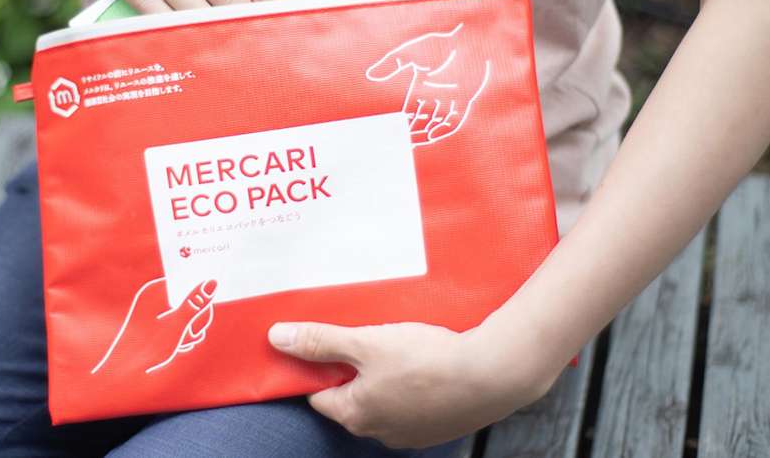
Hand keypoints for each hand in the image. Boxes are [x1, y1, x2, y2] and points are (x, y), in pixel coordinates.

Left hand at [91, 278, 216, 374]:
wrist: (124, 373)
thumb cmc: (147, 347)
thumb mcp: (177, 325)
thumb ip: (196, 303)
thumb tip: (212, 282)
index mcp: (156, 290)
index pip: (187, 280)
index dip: (200, 293)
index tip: (205, 312)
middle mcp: (156, 298)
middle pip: (190, 298)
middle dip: (197, 317)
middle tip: (195, 333)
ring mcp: (157, 313)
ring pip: (187, 315)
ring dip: (192, 330)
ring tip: (184, 343)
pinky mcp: (159, 326)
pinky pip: (179, 325)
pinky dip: (184, 336)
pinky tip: (181, 347)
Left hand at [268, 321, 555, 448]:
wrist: (493, 375)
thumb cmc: (427, 360)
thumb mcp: (366, 343)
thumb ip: (321, 341)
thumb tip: (276, 339)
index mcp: (355, 414)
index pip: (318, 394)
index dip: (319, 366)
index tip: (326, 342)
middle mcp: (379, 432)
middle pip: (351, 397)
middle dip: (353, 369)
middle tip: (365, 337)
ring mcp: (412, 433)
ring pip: (385, 399)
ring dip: (385, 376)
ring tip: (397, 344)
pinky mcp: (439, 425)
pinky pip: (414, 403)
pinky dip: (414, 384)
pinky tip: (425, 360)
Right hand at [365, 23, 491, 145]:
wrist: (466, 43)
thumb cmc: (437, 45)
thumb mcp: (408, 54)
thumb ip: (390, 64)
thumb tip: (371, 75)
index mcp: (420, 88)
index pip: (408, 113)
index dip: (399, 123)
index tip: (388, 132)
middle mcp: (434, 98)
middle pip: (420, 122)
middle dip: (409, 133)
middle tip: (397, 143)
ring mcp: (449, 101)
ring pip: (435, 125)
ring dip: (423, 135)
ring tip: (411, 143)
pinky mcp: (463, 103)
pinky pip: (452, 123)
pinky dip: (442, 130)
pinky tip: (431, 136)